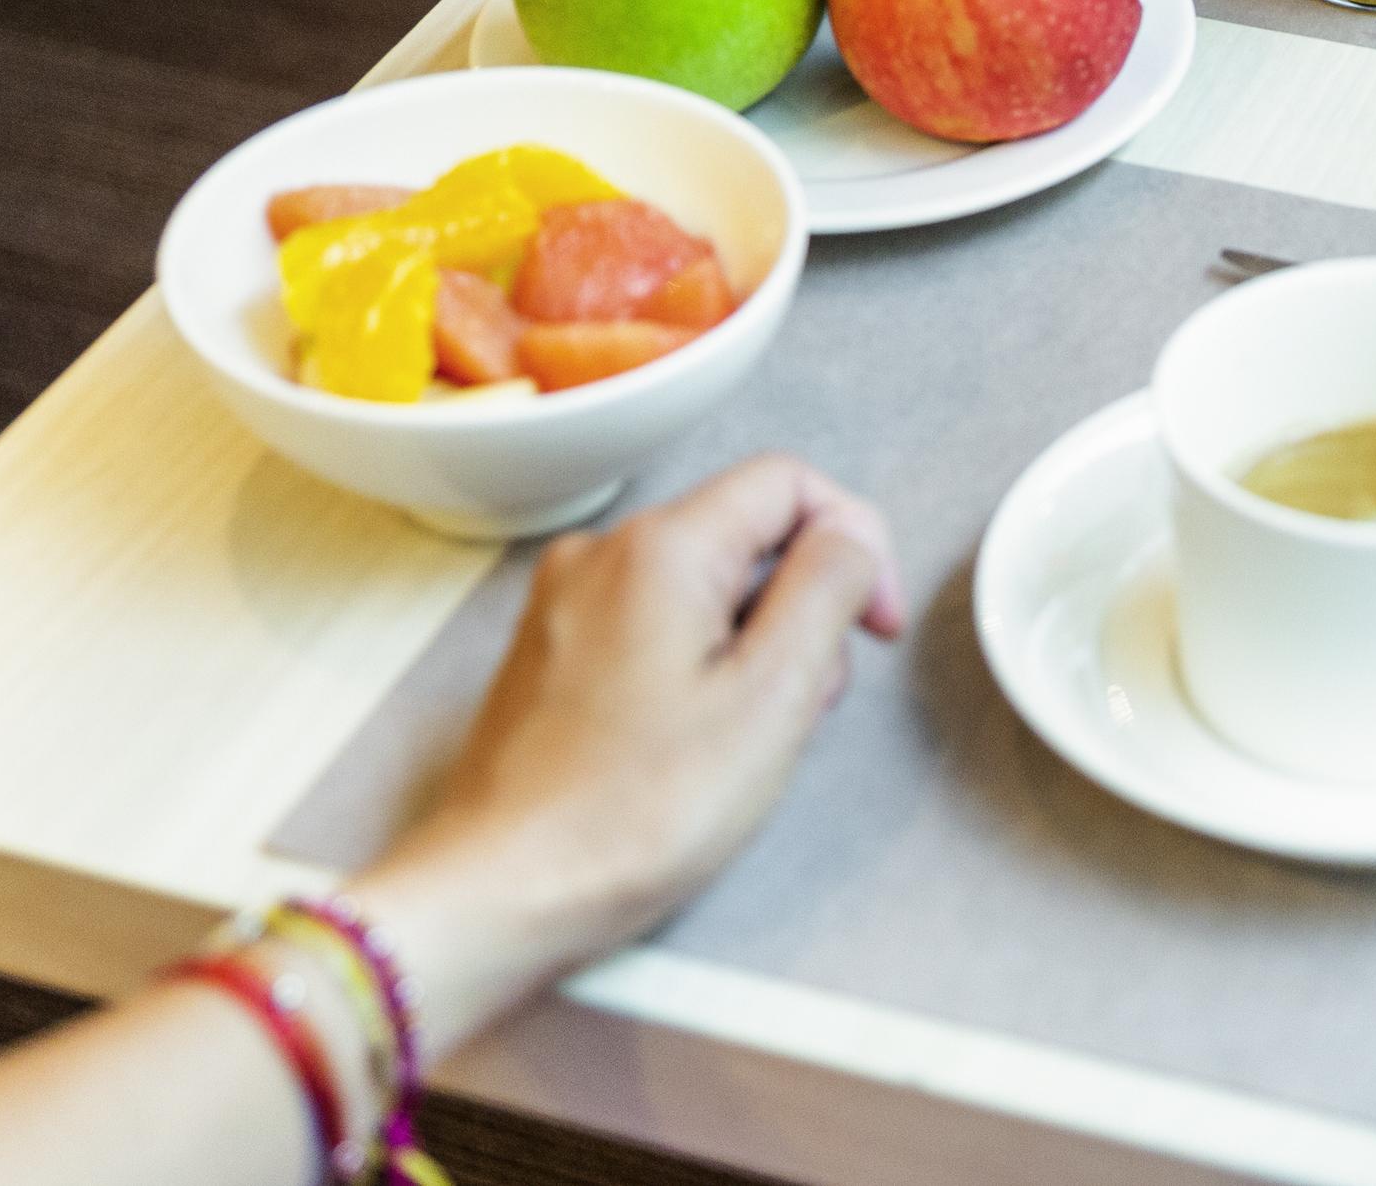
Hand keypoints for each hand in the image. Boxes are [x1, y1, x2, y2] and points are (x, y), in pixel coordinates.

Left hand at [348, 454, 906, 1052]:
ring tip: (741, 742)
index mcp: (660, 547)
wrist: (501, 894)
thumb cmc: (629, 815)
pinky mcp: (551, 655)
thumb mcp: (771, 696)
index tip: (874, 624)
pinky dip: (695, 670)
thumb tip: (848, 539)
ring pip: (702, 587)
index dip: (855, 542)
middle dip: (800, 608)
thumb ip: (827, 588)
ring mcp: (567, 604)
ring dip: (750, 647)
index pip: (789, 481)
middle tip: (804, 705)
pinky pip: (653, 627)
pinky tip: (689, 749)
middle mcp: (601, 554)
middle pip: (745, 535)